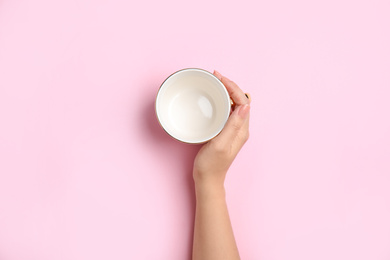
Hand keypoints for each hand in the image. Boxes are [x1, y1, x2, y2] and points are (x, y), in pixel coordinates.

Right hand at [193, 70, 250, 190]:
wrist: (208, 179)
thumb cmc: (212, 164)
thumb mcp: (221, 144)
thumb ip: (233, 125)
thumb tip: (246, 105)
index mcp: (242, 130)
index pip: (243, 102)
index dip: (233, 87)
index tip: (220, 78)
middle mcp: (240, 128)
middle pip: (240, 100)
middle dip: (230, 86)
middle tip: (216, 76)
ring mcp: (233, 130)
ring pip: (234, 104)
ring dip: (227, 92)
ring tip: (216, 83)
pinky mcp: (225, 131)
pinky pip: (227, 111)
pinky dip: (222, 101)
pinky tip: (214, 98)